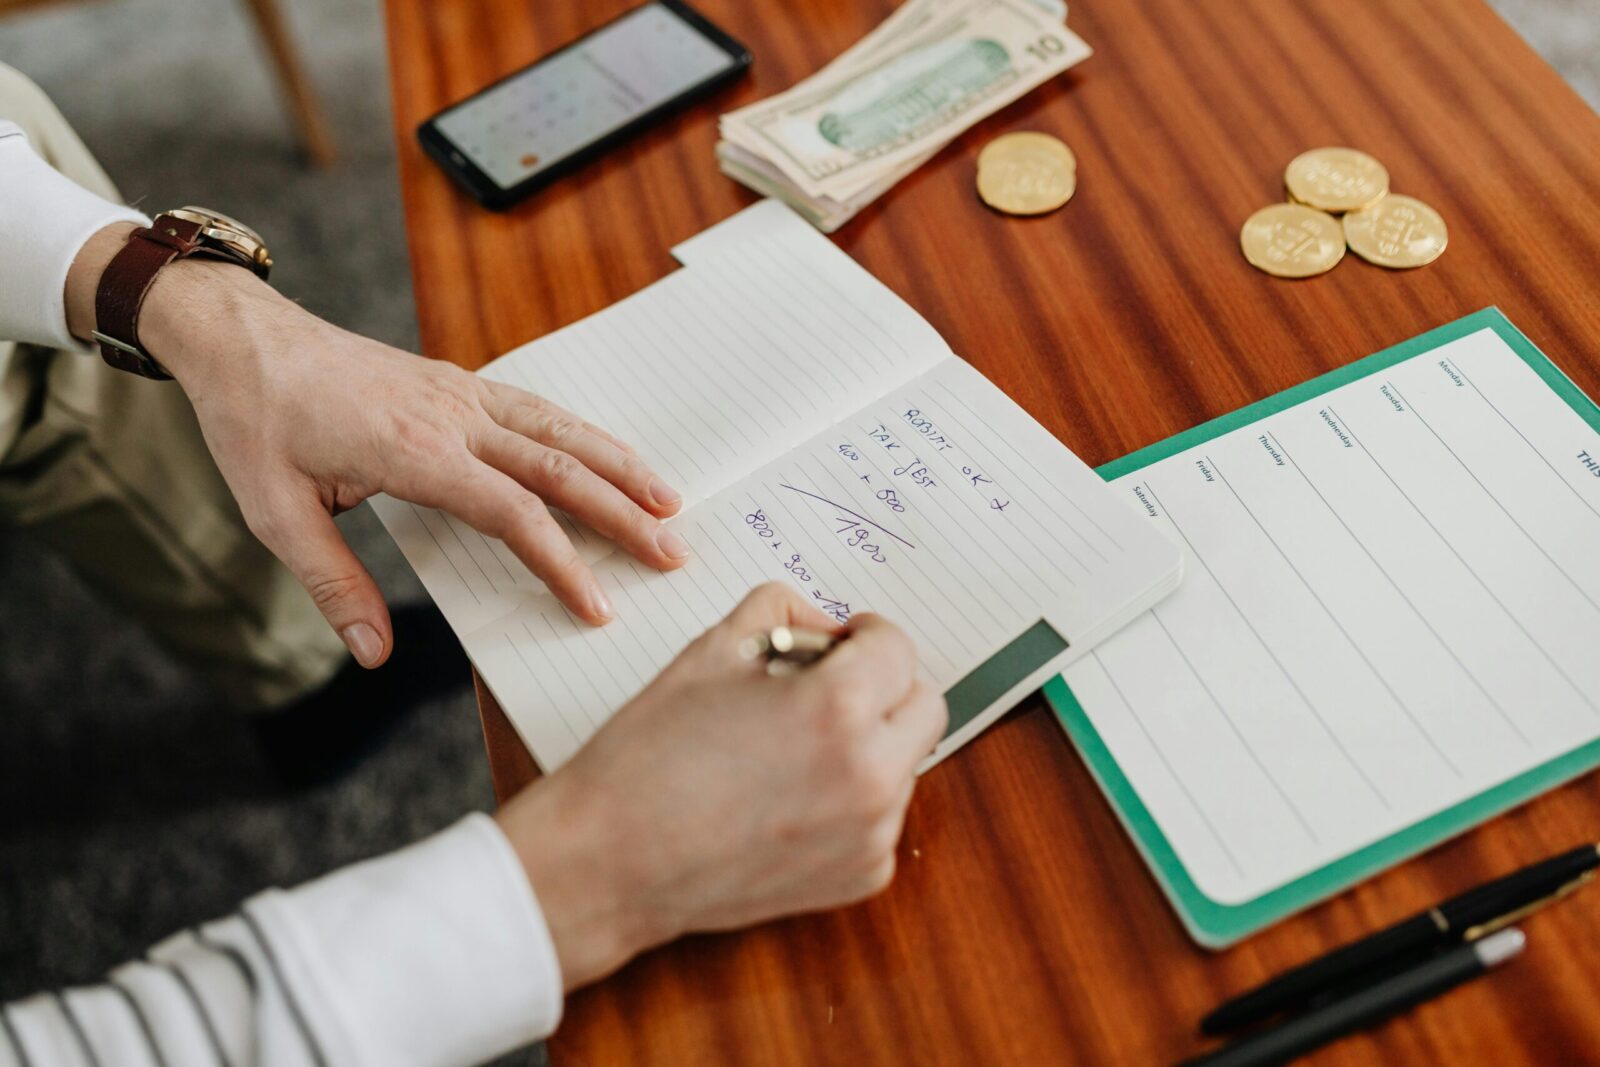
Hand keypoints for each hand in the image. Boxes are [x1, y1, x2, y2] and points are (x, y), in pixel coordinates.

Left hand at [66, 224, 688, 666]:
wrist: (244, 338)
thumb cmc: (256, 423)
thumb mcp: (275, 515)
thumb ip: (334, 585)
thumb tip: (375, 654)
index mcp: (413, 452)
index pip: (512, 514)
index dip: (563, 563)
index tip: (597, 605)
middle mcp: (452, 417)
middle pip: (559, 468)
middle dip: (623, 513)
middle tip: (673, 552)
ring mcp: (461, 393)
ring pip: (561, 429)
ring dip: (621, 465)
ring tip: (670, 500)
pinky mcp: (459, 384)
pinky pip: (540, 410)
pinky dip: (586, 435)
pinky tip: (612, 455)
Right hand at [496, 583, 947, 989]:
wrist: (610, 861)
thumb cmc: (651, 754)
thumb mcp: (711, 651)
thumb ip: (782, 612)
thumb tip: (826, 627)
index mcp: (838, 708)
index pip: (897, 647)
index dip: (865, 634)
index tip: (841, 642)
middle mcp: (870, 774)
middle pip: (924, 706)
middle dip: (884, 686)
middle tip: (828, 687)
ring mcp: (871, 833)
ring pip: (905, 763)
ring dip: (868, 743)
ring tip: (792, 750)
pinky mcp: (861, 877)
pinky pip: (882, 818)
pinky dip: (851, 801)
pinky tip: (788, 799)